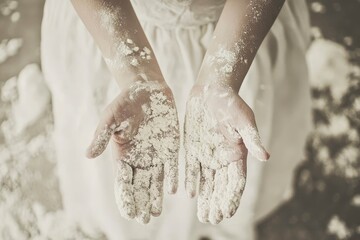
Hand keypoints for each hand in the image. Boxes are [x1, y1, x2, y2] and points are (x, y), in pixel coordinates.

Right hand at [86, 78, 179, 223]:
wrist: (146, 89)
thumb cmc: (125, 102)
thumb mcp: (110, 118)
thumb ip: (101, 136)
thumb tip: (88, 155)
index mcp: (123, 155)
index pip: (123, 182)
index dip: (126, 198)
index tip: (129, 213)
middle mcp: (139, 159)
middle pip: (140, 186)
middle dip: (141, 203)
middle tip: (144, 220)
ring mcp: (156, 154)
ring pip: (156, 181)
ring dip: (155, 197)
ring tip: (156, 213)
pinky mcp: (170, 147)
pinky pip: (172, 166)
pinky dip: (171, 178)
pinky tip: (172, 190)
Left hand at [184, 83, 268, 223]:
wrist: (212, 90)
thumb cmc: (231, 103)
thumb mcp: (243, 120)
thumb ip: (252, 139)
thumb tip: (266, 157)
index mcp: (237, 154)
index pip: (236, 182)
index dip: (231, 198)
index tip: (226, 213)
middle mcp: (223, 158)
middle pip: (221, 187)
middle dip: (217, 203)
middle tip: (211, 219)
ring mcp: (208, 154)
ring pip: (207, 182)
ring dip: (206, 199)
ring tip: (203, 216)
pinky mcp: (194, 148)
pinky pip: (192, 169)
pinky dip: (192, 181)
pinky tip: (190, 194)